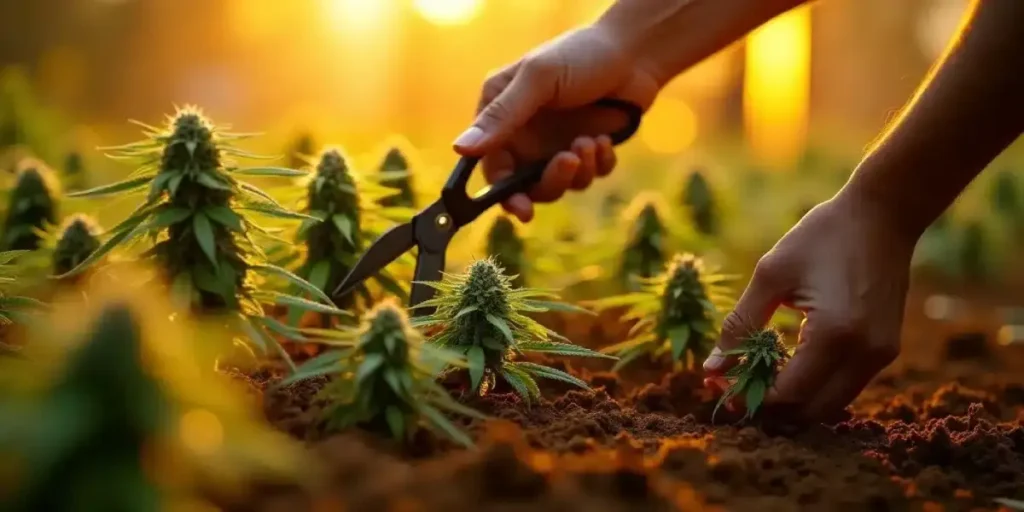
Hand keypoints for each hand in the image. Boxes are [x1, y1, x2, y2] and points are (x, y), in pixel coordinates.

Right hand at [454, 24, 660, 221]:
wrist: (634, 53)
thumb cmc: (580, 55)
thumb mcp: (538, 80)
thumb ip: (501, 115)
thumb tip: (460, 148)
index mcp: (502, 115)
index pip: (492, 165)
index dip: (503, 192)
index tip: (522, 210)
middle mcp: (525, 134)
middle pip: (525, 185)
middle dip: (549, 182)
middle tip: (569, 163)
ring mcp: (555, 144)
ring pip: (559, 185)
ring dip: (577, 172)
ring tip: (590, 142)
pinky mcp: (585, 151)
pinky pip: (588, 177)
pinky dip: (598, 164)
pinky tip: (605, 140)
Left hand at [702, 188, 916, 421]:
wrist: (883, 215)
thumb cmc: (822, 236)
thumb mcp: (771, 275)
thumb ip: (740, 326)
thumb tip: (711, 369)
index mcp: (835, 334)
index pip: (787, 394)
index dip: (748, 397)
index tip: (718, 385)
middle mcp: (865, 354)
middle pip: (810, 412)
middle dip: (769, 408)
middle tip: (734, 387)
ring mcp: (881, 355)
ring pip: (829, 405)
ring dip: (792, 401)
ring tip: (755, 377)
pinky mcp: (887, 350)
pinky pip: (844, 386)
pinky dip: (814, 387)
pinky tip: (785, 365)